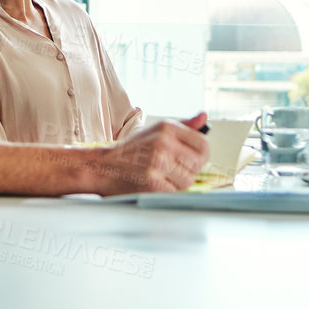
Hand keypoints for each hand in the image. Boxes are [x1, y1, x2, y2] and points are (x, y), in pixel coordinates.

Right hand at [89, 112, 209, 193]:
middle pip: (198, 164)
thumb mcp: (157, 130)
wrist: (103, 167)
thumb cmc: (132, 151)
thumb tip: (204, 117)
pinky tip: (154, 184)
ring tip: (162, 176)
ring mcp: (157, 163)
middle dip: (190, 170)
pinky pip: (175, 191)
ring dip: (178, 182)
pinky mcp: (152, 183)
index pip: (203, 144)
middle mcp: (163, 143)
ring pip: (188, 180)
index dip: (200, 155)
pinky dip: (167, 191)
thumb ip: (184, 126)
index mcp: (167, 127)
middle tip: (174, 170)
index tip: (192, 159)